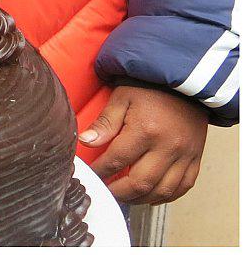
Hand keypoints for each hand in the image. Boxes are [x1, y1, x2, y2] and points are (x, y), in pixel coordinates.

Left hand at [80, 85, 208, 203]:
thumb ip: (104, 122)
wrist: (185, 82)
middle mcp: (168, 146)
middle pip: (140, 182)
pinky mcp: (196, 157)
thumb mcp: (122, 98)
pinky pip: (184, 186)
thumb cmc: (151, 88)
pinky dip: (166, 196)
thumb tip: (85, 141)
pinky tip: (150, 196)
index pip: (117, 160)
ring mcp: (185, 154)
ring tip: (124, 197)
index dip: (100, 171)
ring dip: (141, 199)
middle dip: (118, 192)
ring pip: (162, 190)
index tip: (90, 175)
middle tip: (105, 192)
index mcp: (146, 130)